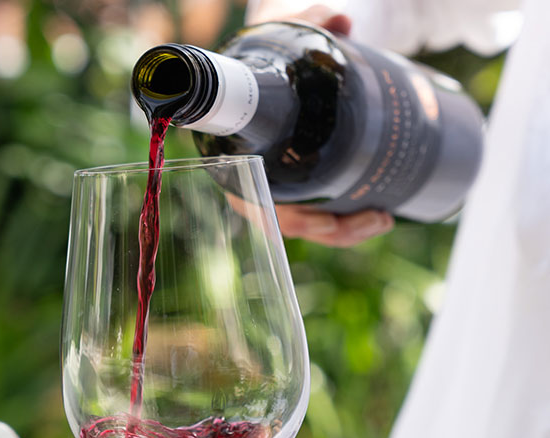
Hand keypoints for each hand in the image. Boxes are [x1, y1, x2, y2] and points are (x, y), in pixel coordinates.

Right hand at [248, 5, 395, 246]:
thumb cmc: (272, 56)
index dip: (288, 218)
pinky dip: (345, 221)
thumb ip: (305, 21)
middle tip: (377, 217)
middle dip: (333, 231)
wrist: (274, 62)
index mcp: (239, 155)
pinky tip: (378, 214)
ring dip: (345, 232)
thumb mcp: (283, 34)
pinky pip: (318, 214)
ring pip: (308, 224)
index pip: (257, 202)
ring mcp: (280, 185)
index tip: (323, 220)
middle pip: (291, 222)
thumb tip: (340, 19)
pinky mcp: (300, 184)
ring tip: (384, 219)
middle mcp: (256, 178)